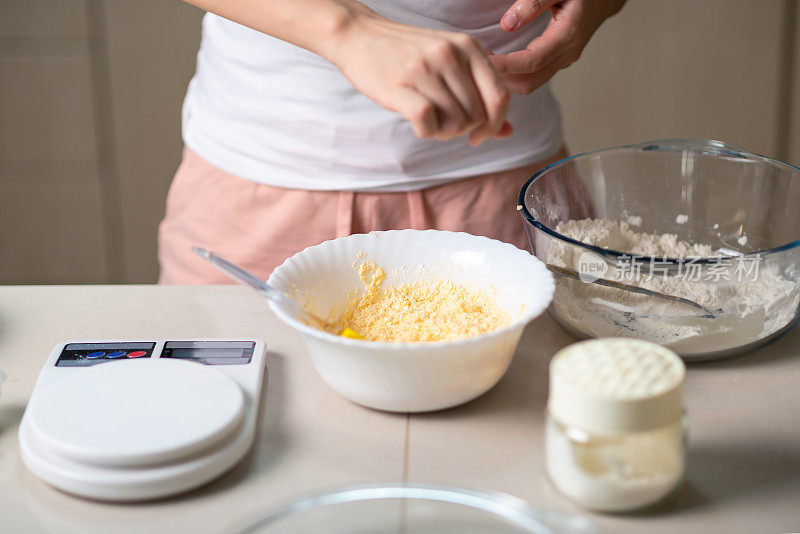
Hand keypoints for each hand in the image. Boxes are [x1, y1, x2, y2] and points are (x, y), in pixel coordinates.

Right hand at [329, 13, 512, 144]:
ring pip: (455, 123)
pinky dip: (426, 132)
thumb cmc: (408, 54)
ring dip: (443, 132)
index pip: (500, 97)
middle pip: (477, 116)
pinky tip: (418, 123)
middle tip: (443, 123)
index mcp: (469, 47)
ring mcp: (426, 69)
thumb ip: (480, 94)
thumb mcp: (451, 63)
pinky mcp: (401, 85)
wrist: (359, 35)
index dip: (494, 124)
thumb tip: (507, 132)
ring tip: (429, 119)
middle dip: (463, 130)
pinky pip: (428, 124)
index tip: (478, 134)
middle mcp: (451, 55)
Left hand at [491, 0, 625, 94]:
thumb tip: (507, 23)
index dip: (506, 66)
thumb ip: (534, 2)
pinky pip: (534, 76)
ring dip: (506, 80)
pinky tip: (498, 63)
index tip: (483, 61)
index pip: (531, 62)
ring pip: (531, 83)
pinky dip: (514, 75)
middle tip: (477, 65)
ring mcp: (564, 60)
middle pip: (529, 82)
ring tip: (484, 64)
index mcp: (567, 36)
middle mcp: (567, 54)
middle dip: (502, 80)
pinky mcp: (559, 60)